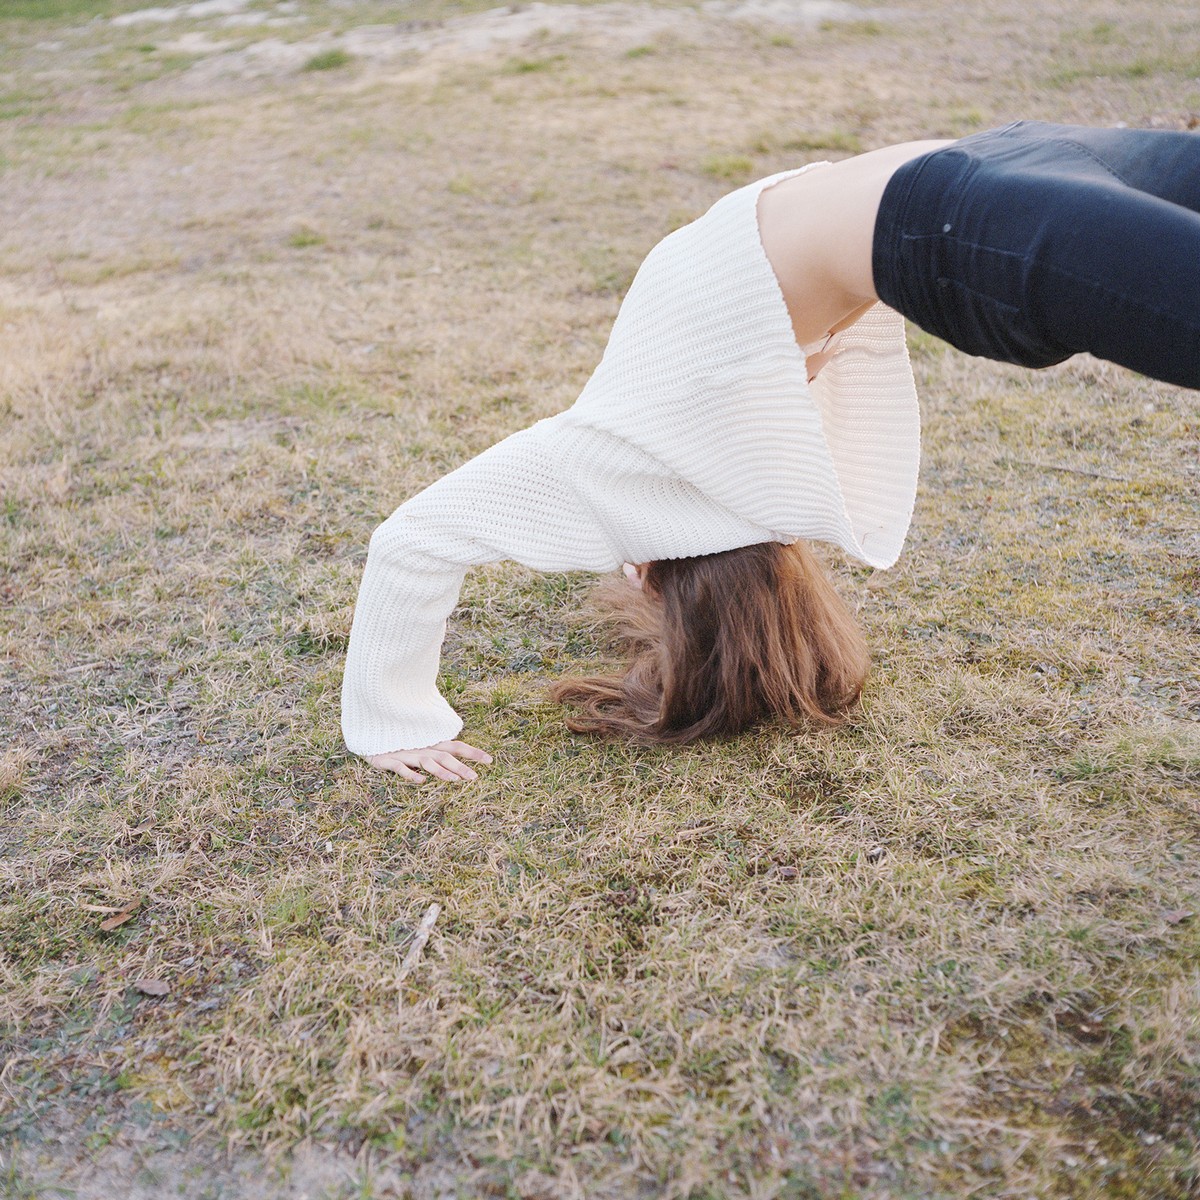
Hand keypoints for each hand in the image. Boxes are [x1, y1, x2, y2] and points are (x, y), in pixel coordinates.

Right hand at [366, 739, 492, 783]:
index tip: (490, 761)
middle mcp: (422, 748)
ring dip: (441, 771)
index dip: (472, 752)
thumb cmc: (397, 741)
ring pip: (427, 762)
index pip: (456, 747)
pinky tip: (421, 781)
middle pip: (445, 757)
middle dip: (460, 766)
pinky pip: (400, 767)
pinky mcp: (388, 760)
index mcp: (431, 743)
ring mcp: (406, 753)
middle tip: (475, 778)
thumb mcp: (419, 744)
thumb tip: (458, 761)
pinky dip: (410, 774)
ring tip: (454, 780)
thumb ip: (437, 750)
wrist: (368, 733)